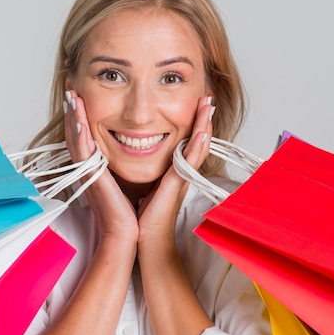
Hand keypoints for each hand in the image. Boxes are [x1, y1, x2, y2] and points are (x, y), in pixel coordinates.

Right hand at [63, 90, 139, 242]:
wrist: (125, 232)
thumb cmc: (127, 210)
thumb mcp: (124, 182)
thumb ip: (122, 166)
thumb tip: (132, 149)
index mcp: (94, 166)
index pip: (84, 135)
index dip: (80, 116)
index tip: (81, 95)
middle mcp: (87, 167)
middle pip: (75, 132)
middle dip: (73, 110)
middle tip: (72, 88)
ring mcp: (87, 172)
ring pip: (76, 139)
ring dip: (73, 116)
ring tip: (73, 96)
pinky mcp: (92, 178)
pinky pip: (83, 152)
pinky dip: (80, 135)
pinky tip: (80, 119)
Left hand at [137, 95, 213, 241]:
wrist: (140, 238)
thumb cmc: (137, 214)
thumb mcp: (137, 183)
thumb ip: (137, 167)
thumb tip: (125, 151)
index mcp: (171, 169)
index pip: (184, 139)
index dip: (192, 122)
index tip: (195, 102)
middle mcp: (180, 171)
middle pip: (197, 139)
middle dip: (203, 117)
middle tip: (207, 96)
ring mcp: (181, 177)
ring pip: (198, 145)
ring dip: (205, 124)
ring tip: (208, 104)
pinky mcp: (178, 184)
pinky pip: (191, 161)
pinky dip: (198, 145)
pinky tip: (202, 130)